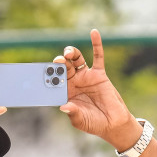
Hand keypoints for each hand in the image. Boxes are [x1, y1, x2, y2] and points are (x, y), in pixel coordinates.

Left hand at [57, 29, 140, 149]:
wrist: (113, 123)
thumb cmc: (94, 123)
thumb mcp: (81, 120)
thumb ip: (73, 113)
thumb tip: (64, 107)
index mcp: (65, 93)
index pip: (55, 82)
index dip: (49, 77)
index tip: (44, 74)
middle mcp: (74, 83)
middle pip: (63, 68)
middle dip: (59, 64)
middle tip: (57, 62)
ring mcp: (86, 77)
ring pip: (76, 60)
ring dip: (71, 53)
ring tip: (68, 52)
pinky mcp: (99, 74)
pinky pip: (98, 56)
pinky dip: (96, 44)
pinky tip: (94, 33)